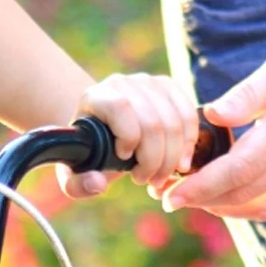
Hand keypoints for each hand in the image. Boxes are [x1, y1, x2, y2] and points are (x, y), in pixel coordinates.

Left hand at [60, 72, 198, 198]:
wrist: (104, 130)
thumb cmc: (90, 152)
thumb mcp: (76, 172)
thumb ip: (78, 184)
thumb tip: (98, 182)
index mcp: (95, 98)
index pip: (119, 107)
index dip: (128, 137)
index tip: (124, 158)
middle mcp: (121, 83)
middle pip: (152, 122)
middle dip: (155, 160)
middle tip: (148, 180)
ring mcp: (147, 82)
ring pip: (174, 121)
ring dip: (173, 157)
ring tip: (161, 175)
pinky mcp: (168, 87)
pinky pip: (188, 115)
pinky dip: (189, 143)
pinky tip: (180, 162)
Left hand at [162, 6, 265, 219]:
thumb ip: (247, 95)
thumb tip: (211, 116)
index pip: (238, 170)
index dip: (201, 188)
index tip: (170, 196)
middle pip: (248, 193)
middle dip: (204, 201)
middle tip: (170, 198)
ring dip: (229, 208)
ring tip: (197, 199)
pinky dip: (259, 206)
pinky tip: (235, 195)